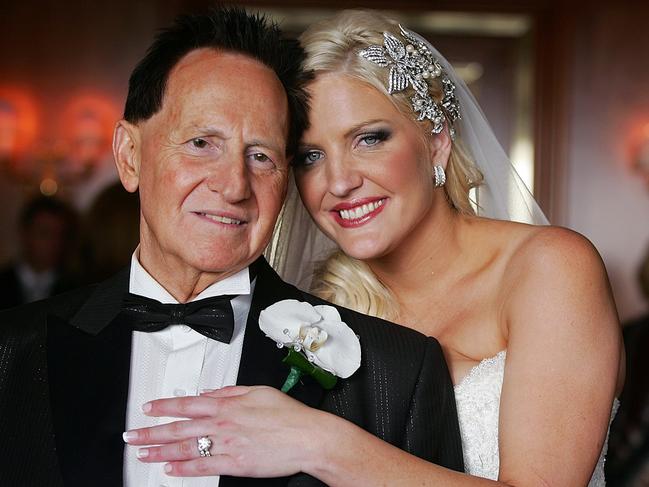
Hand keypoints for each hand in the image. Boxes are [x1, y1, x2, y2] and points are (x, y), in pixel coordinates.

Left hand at [122, 385, 324, 477]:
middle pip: (179, 427)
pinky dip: (183, 469)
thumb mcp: (259, 391)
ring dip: (161, 451)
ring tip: (143, 453)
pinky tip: (170, 470)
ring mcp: (227, 445)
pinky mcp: (234, 464)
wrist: (307, 436)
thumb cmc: (288, 415)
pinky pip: (203, 466)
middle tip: (132, 435)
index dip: (164, 406)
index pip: (187, 403)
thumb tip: (211, 392)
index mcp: (228, 404)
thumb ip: (232, 391)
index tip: (148, 408)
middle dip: (152, 432)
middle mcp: (223, 424)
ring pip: (185, 448)